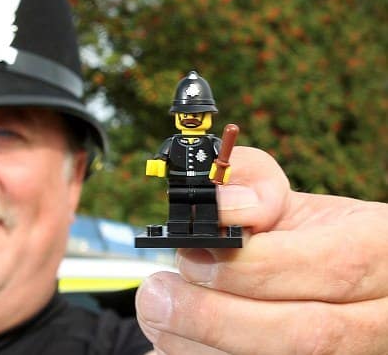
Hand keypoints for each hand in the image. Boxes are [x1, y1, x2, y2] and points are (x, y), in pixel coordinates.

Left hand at [136, 146, 387, 354]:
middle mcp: (380, 316)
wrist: (340, 288)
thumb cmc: (311, 239)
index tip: (192, 252)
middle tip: (155, 295)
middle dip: (214, 317)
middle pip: (305, 335)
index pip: (330, 268)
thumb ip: (252, 181)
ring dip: (200, 346)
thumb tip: (221, 204)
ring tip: (159, 315)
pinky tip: (176, 341)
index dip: (250, 267)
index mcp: (381, 251)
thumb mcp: (290, 199)